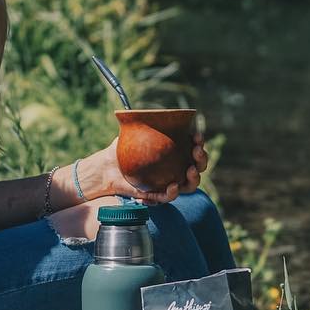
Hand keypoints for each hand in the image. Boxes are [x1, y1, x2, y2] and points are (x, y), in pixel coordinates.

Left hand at [79, 131, 208, 204]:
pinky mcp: (157, 195)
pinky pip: (168, 197)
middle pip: (197, 167)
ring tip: (190, 170)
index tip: (197, 136)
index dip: (199, 143)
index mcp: (175, 153)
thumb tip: (146, 112)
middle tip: (196, 151)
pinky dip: (172, 192)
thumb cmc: (122, 149)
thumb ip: (143, 122)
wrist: (107, 168)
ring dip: (194, 178)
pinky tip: (173, 186)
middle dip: (202, 159)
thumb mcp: (133, 132)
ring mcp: (168, 183)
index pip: (193, 148)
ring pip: (189, 185)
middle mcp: (175, 169)